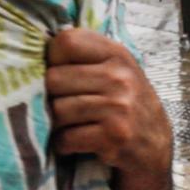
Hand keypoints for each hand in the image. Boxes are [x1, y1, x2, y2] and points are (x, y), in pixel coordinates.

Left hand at [45, 28, 172, 175]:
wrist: (154, 147)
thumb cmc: (127, 106)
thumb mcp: (116, 71)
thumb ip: (86, 57)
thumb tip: (36, 53)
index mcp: (117, 55)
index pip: (67, 41)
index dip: (53, 59)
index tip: (62, 74)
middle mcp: (120, 78)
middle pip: (54, 79)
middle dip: (51, 96)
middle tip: (63, 106)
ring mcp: (119, 107)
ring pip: (57, 110)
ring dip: (56, 123)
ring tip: (70, 125)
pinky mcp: (114, 136)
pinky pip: (66, 138)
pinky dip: (64, 144)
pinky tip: (76, 142)